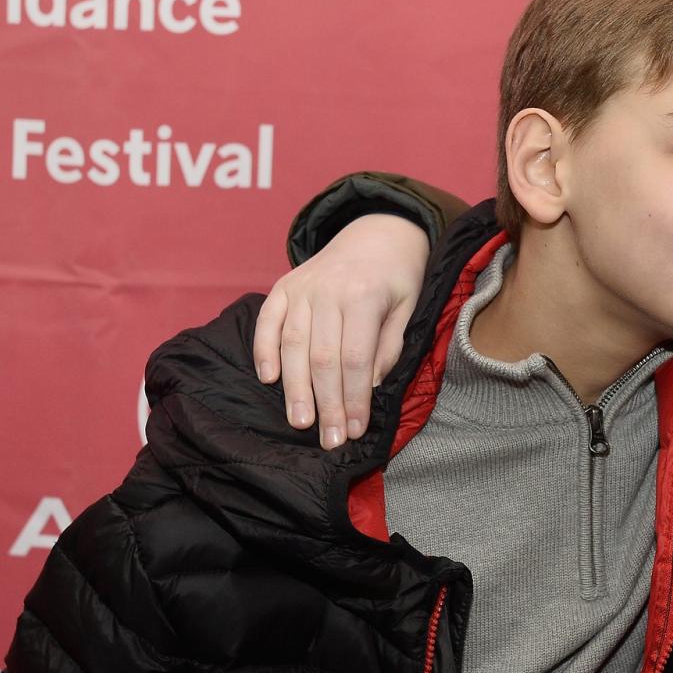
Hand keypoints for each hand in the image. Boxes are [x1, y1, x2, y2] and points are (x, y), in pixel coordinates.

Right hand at [252, 213, 430, 448]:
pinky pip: (268, 321)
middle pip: (323, 358)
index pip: (356, 359)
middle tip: (330, 439)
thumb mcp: (408, 308)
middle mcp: (328, 292)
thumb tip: (368, 385)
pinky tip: (269, 380)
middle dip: (326, 404)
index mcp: (364, 296)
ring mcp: (302, 288)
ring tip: (299, 422)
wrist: (377, 232)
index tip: (355, 429)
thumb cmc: (397, 277)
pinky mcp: (283, 287)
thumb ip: (388, 347)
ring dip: (295, 388)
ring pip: (293, 344)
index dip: (355, 398)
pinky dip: (264, 350)